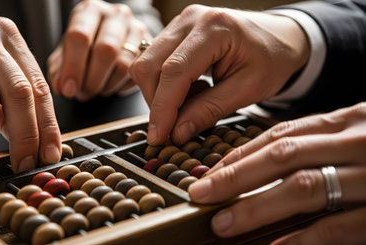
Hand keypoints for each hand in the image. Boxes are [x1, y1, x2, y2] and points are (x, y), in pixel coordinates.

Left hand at [47, 0, 151, 100]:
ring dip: (106, 86)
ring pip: (124, 65)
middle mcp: (116, 15)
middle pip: (105, 51)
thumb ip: (60, 71)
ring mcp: (137, 29)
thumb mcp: (66, 54)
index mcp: (90, 10)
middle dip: (92, 80)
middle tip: (83, 94)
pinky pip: (138, 74)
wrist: (112, 41)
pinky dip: (121, 87)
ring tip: (97, 90)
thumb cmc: (85, 47)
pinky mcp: (151, 48)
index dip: (73, 67)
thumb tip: (63, 89)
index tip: (69, 89)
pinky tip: (112, 86)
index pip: (80, 36)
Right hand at [130, 5, 309, 145]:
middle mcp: (191, 19)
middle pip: (150, 65)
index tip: (159, 136)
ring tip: (191, 103)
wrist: (282, 36)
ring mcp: (181, 22)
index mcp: (215, 28)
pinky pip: (154, 61)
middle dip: (156, 103)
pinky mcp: (176, 31)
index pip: (174, 71)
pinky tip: (189, 90)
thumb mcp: (249, 90)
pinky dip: (164, 85)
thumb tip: (176, 132)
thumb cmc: (273, 59)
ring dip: (159, 94)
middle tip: (173, 129)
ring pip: (146, 64)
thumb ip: (210, 110)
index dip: (162, 108)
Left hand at [188, 102, 365, 243]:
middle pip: (282, 155)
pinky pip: (338, 225)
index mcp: (342, 123)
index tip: (208, 174)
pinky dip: (303, 236)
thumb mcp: (354, 135)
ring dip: (256, 206)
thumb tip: (263, 162)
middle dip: (235, 176)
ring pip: (304, 187)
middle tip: (200, 194)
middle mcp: (352, 143)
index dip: (239, 156)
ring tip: (223, 223)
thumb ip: (317, 145)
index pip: (279, 135)